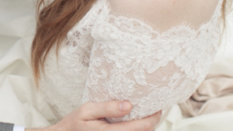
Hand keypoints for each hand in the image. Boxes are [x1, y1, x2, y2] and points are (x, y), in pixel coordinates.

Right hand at [28, 101, 160, 130]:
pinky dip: (137, 130)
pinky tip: (135, 124)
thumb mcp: (87, 110)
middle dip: (152, 122)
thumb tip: (129, 105)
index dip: (154, 117)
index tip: (157, 106)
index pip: (142, 127)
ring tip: (146, 115)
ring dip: (145, 128)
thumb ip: (107, 108)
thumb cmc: (74, 123)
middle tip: (154, 109)